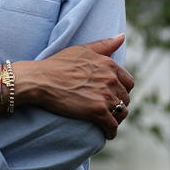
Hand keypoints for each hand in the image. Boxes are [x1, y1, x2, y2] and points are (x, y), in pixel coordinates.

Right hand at [18, 35, 134, 138]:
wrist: (40, 80)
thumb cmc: (57, 64)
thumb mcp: (81, 50)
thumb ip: (104, 44)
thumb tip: (122, 36)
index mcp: (109, 65)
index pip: (128, 82)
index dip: (122, 90)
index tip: (113, 94)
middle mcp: (111, 79)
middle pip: (125, 98)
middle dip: (118, 104)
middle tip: (107, 108)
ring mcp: (105, 96)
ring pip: (121, 113)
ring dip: (116, 118)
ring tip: (107, 121)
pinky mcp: (97, 111)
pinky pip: (112, 125)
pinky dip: (110, 131)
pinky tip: (106, 132)